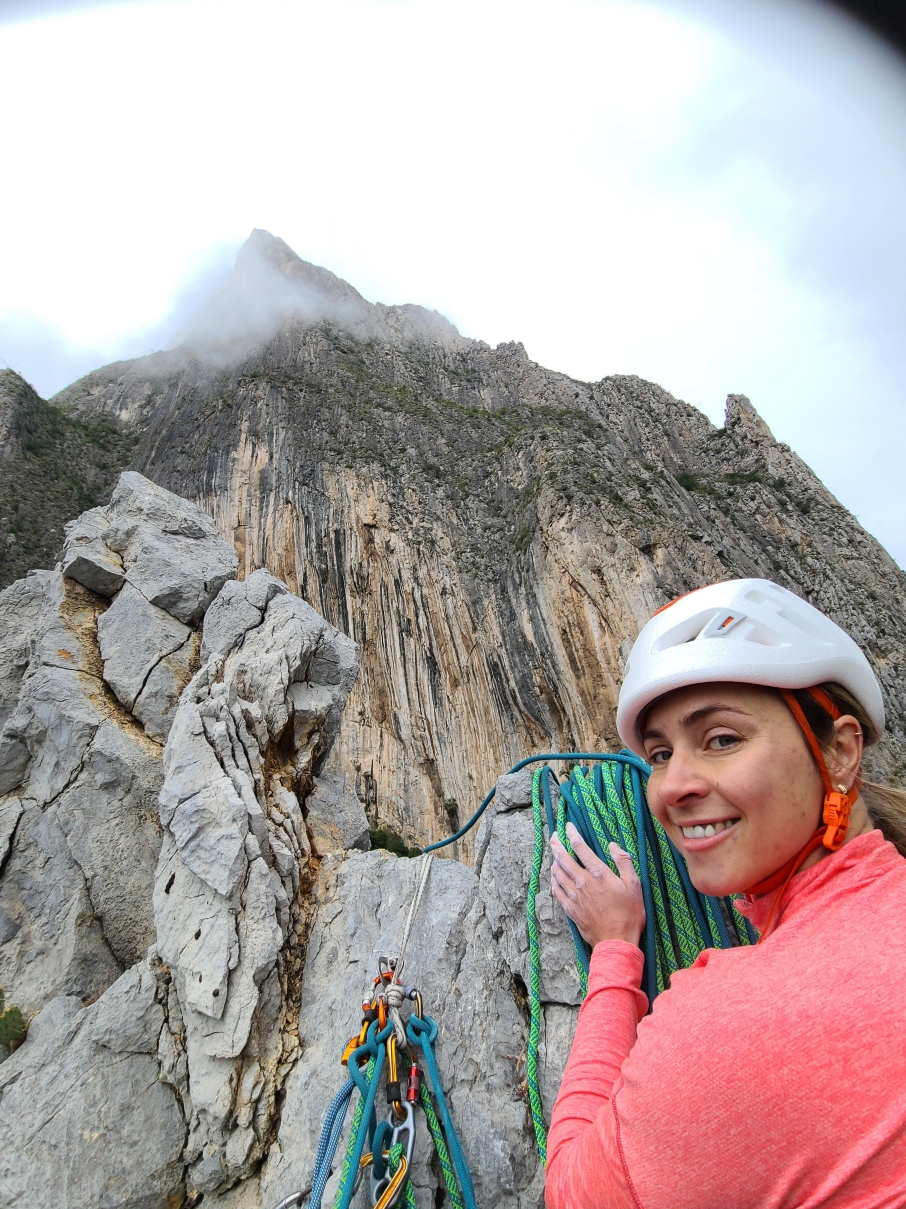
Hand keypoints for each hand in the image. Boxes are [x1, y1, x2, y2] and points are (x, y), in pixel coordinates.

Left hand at [550, 822, 645, 948]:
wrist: (616, 941)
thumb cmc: (629, 914)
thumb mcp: (634, 885)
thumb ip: (623, 862)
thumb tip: (613, 845)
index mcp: (598, 873)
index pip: (580, 847)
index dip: (572, 834)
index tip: (568, 826)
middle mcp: (582, 882)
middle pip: (563, 858)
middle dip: (557, 844)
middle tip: (554, 836)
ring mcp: (574, 896)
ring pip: (557, 873)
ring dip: (554, 861)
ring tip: (554, 854)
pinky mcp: (571, 909)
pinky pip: (556, 891)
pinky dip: (553, 880)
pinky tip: (554, 877)